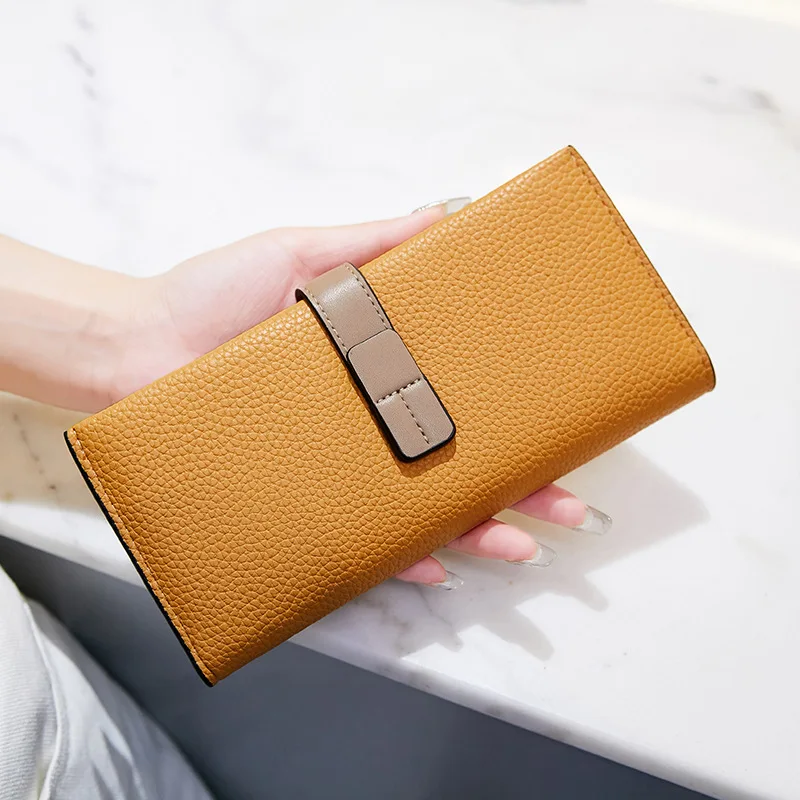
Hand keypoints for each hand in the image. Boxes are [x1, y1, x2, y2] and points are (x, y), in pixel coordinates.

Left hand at [115, 205, 611, 586]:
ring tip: (527, 544)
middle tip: (573, 503)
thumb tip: (448, 213)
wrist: (135, 347)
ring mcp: (343, 463)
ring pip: (424, 506)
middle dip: (522, 485)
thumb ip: (372, 242)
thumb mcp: (303, 254)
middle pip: (460, 459)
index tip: (563, 419)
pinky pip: (360, 538)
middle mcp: (370, 420)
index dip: (516, 412)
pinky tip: (441, 565)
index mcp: (382, 367)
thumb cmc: (212, 297)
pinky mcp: (306, 495)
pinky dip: (399, 554)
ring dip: (480, 527)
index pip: (464, 394)